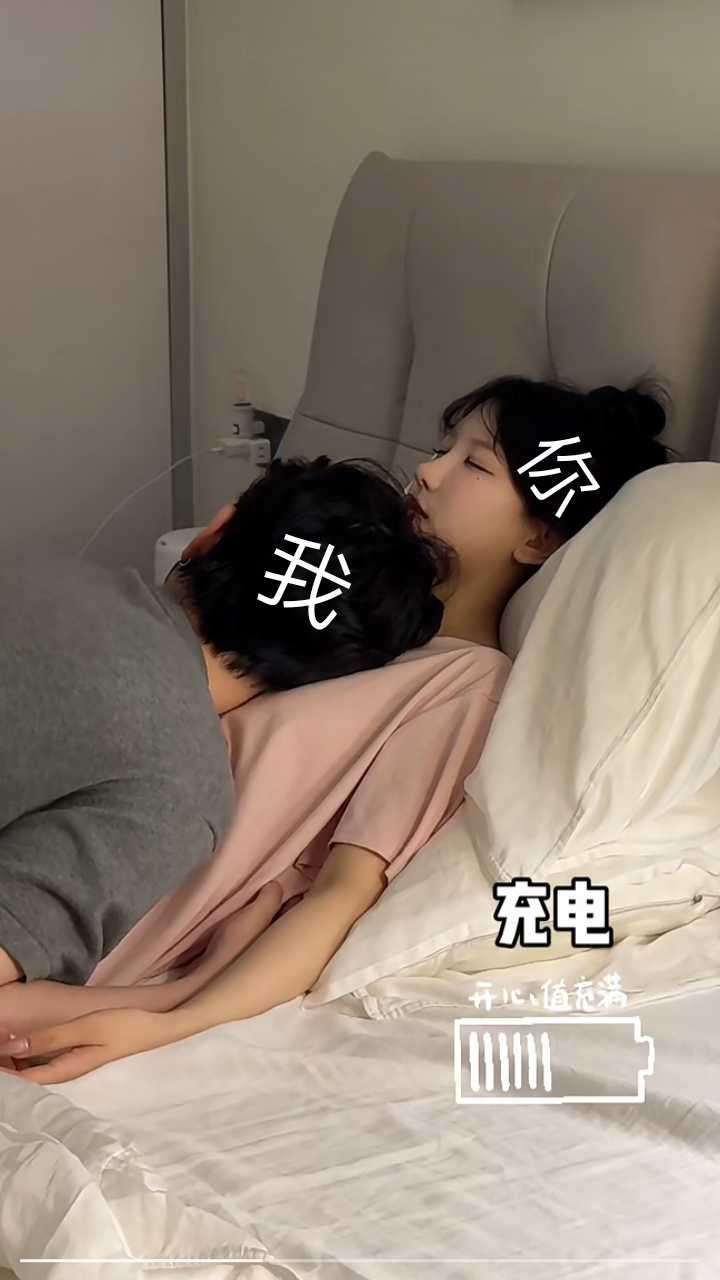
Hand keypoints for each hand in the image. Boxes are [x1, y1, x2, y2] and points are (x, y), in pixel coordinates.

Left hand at [0, 1008, 171, 1083]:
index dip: (4, 1075)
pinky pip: (47, 1061)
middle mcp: (68, 1072)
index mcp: (67, 1070)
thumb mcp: (86, 1027)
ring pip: (37, 1070)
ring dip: (19, 1063)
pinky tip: (26, 1045)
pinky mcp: (81, 1055)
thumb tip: (12, 1047)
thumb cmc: (124, 1026)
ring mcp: (75, 1064)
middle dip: (9, 1069)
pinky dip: (32, 1056)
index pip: (24, 1081)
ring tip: (4, 1048)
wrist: (159, 1027)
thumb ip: (50, 1037)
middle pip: (28, 1078)